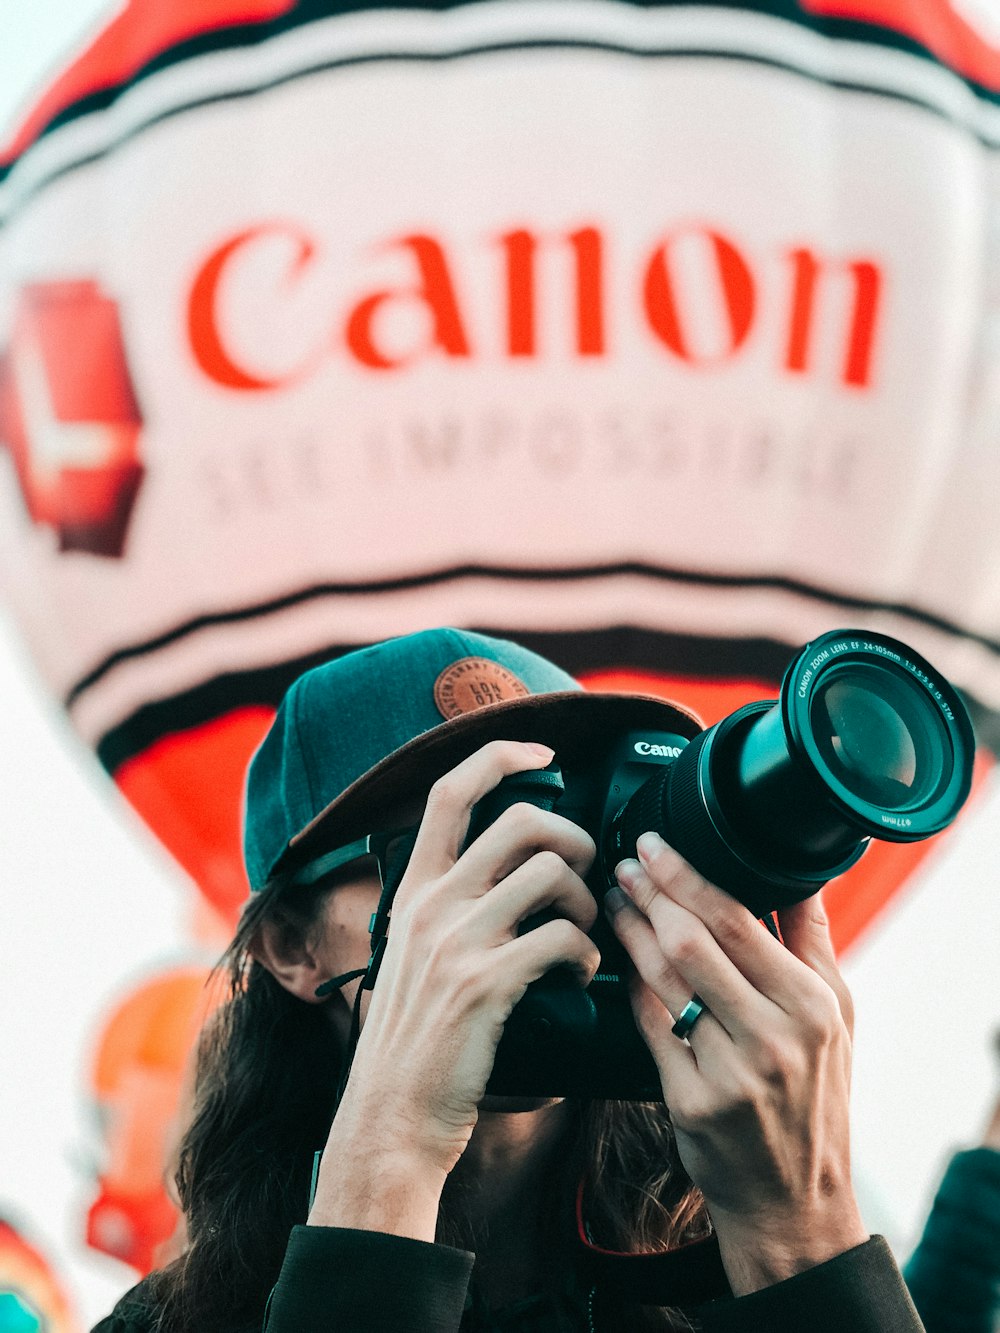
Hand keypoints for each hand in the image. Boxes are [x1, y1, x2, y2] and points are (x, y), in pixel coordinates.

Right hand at [313, 740, 598, 1233]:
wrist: (391, 1113)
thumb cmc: (413, 1036)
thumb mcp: (411, 952)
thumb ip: (446, 903)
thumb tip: (505, 867)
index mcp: (413, 889)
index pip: (449, 791)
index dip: (500, 755)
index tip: (543, 753)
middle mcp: (430, 904)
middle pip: (521, 820)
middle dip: (574, 837)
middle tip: (587, 870)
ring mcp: (456, 942)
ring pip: (551, 872)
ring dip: (586, 900)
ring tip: (585, 932)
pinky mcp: (486, 984)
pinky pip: (563, 938)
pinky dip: (587, 953)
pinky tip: (582, 975)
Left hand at [607, 832, 867, 1295]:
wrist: (794, 1197)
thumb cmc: (815, 1095)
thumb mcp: (838, 1015)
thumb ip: (813, 939)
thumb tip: (799, 870)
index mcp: (811, 1004)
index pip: (738, 919)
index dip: (686, 876)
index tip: (655, 844)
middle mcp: (773, 1036)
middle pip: (694, 942)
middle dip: (650, 894)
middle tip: (623, 862)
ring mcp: (730, 1072)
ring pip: (664, 979)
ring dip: (630, 930)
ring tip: (614, 899)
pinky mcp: (691, 1103)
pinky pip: (649, 1026)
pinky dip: (631, 985)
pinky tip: (618, 957)